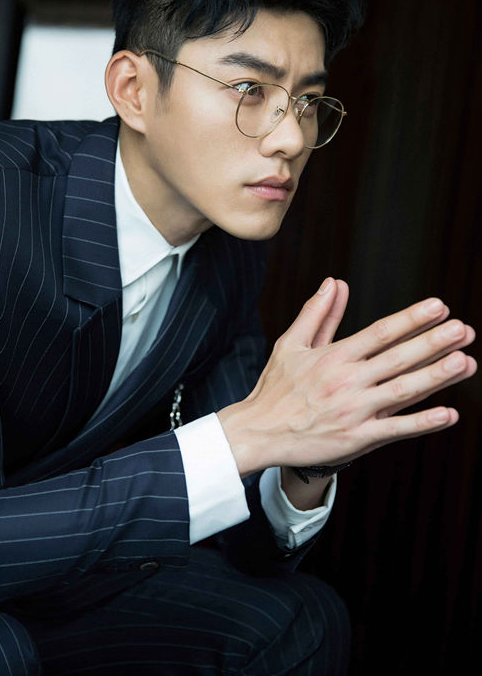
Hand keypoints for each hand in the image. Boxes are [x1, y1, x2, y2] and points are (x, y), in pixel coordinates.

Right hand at [218, 278, 476, 476]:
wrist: (259, 432)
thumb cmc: (275, 388)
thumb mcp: (290, 344)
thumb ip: (317, 313)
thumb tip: (335, 282)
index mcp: (334, 356)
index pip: (380, 332)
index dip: (411, 318)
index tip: (439, 306)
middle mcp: (347, 380)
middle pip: (398, 358)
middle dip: (434, 342)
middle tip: (464, 330)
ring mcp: (354, 410)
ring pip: (403, 391)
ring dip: (436, 376)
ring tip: (465, 362)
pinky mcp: (356, 438)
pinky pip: (395, 430)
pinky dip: (423, 423)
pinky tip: (449, 414)